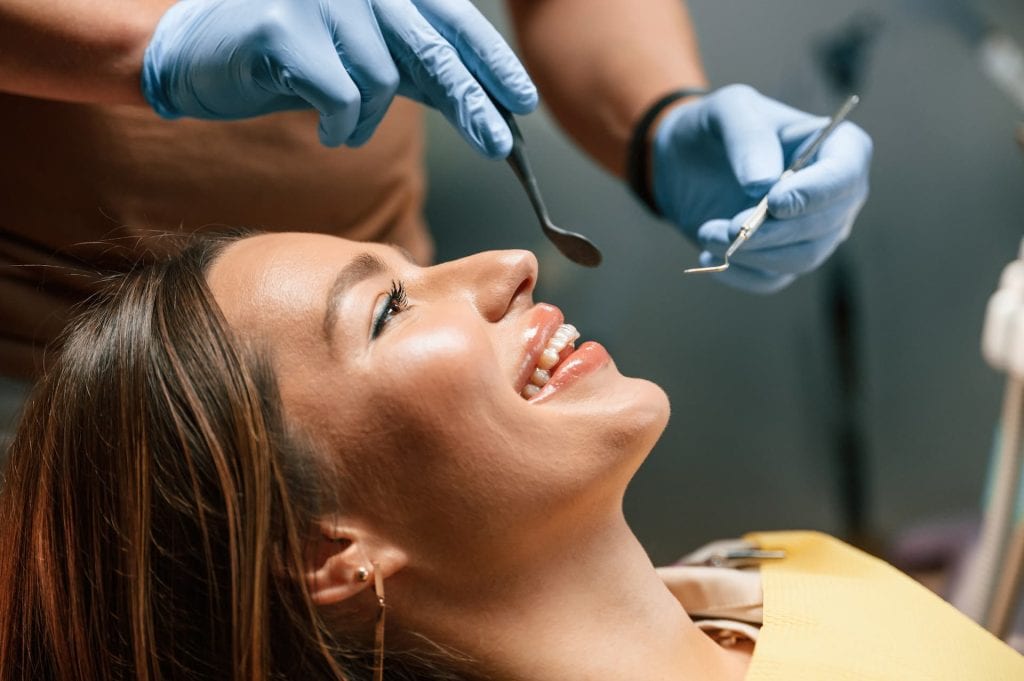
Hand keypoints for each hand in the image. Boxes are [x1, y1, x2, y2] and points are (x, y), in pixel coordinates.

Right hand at [142, 0, 537, 157]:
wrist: (195, 56)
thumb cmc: (287, 60)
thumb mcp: (364, 59)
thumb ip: (415, 70)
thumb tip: (479, 102)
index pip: (452, 20)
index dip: (491, 62)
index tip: (523, 101)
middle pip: (433, 48)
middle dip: (471, 102)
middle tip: (498, 144)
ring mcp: (321, 0)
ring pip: (381, 79)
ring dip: (368, 120)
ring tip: (342, 127)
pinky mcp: (285, 28)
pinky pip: (341, 95)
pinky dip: (340, 125)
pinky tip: (325, 129)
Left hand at [651, 84, 871, 291]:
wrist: (688, 159)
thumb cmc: (719, 126)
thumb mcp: (728, 110)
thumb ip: (748, 137)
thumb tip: (763, 185)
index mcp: (837, 148)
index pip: (846, 176)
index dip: (816, 194)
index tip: (774, 202)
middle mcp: (835, 195)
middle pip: (824, 227)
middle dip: (774, 232)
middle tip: (729, 226)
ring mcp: (812, 232)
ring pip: (801, 259)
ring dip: (752, 253)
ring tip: (707, 232)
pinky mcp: (781, 258)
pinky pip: (771, 280)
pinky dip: (738, 272)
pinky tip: (707, 253)